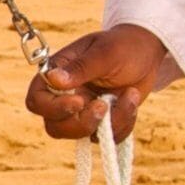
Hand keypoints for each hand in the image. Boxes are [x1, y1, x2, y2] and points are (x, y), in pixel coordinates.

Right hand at [27, 24, 181, 142]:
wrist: (147, 54)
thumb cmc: (123, 46)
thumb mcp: (104, 53)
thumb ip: (80, 68)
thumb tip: (53, 79)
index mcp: (57, 74)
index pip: (37, 101)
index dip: (53, 108)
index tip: (79, 102)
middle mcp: (64, 96)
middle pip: (54, 127)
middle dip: (80, 124)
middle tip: (104, 106)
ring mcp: (82, 112)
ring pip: (79, 136)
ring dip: (108, 123)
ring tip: (128, 96)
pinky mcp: (100, 122)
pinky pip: (105, 138)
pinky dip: (122, 125)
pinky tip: (131, 100)